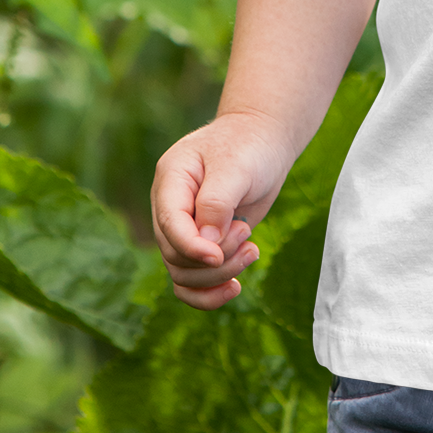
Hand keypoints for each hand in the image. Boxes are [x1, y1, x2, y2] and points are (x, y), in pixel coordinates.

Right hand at [151, 109, 295, 309]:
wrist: (264, 141)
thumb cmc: (249, 146)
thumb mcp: (236, 167)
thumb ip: (217, 204)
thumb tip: (205, 246)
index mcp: (171, 180)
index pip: (169, 224)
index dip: (191, 247)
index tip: (218, 255)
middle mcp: (170, 208)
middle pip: (175, 255)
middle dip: (215, 259)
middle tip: (247, 235)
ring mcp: (184, 228)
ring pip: (183, 274)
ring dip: (220, 274)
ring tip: (252, 250)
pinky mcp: (201, 243)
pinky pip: (192, 282)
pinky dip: (211, 291)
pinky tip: (235, 287)